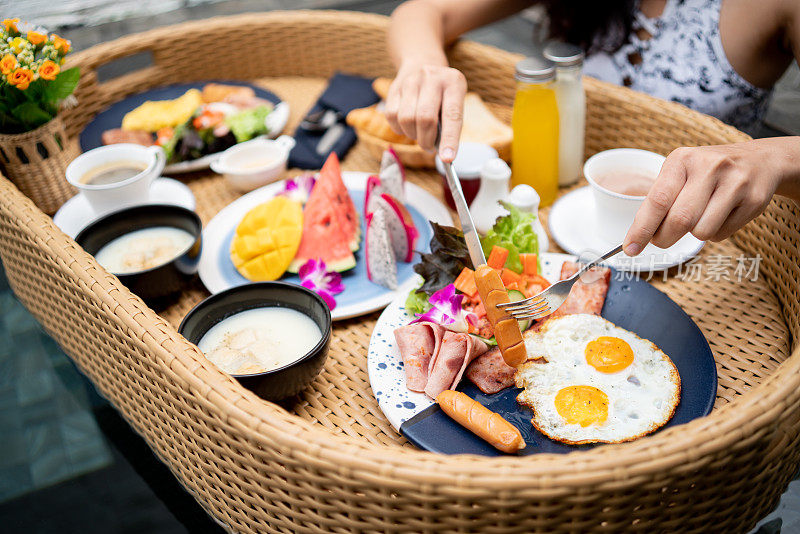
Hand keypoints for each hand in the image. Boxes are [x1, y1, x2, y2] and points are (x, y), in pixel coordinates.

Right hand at [384, 62, 466, 161]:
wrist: (422, 63)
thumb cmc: (443, 93)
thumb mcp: (454, 101)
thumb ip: (450, 124)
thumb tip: (443, 153)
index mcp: (454, 82)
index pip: (451, 115)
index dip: (449, 139)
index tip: (447, 159)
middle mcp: (432, 77)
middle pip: (425, 118)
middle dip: (426, 140)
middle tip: (429, 148)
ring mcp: (411, 81)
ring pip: (406, 119)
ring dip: (413, 135)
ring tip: (419, 134)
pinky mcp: (394, 87)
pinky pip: (392, 117)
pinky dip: (399, 129)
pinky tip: (408, 126)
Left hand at [622, 141, 789, 255]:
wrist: (760, 160)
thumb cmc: (707, 172)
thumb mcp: (681, 173)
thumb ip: (661, 201)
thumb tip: (638, 238)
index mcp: (682, 159)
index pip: (657, 200)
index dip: (641, 229)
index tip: (630, 248)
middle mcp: (709, 166)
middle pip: (679, 220)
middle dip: (664, 238)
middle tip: (661, 239)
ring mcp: (735, 182)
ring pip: (701, 231)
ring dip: (694, 234)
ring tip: (700, 216)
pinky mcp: (755, 199)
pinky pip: (722, 234)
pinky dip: (715, 233)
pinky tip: (721, 214)